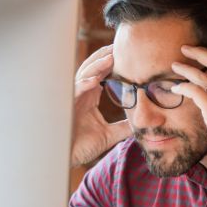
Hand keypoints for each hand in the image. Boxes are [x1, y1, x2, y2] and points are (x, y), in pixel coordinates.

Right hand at [71, 45, 131, 166]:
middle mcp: (81, 94)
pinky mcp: (66, 107)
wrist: (64, 159)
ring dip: (96, 66)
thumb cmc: (81, 146)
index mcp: (90, 97)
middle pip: (92, 68)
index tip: (129, 55)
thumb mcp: (108, 135)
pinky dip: (84, 84)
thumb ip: (123, 127)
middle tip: (120, 47)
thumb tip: (141, 124)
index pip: (102, 74)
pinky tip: (95, 80)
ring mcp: (72, 98)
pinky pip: (74, 91)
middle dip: (105, 57)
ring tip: (110, 57)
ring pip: (83, 75)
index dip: (113, 64)